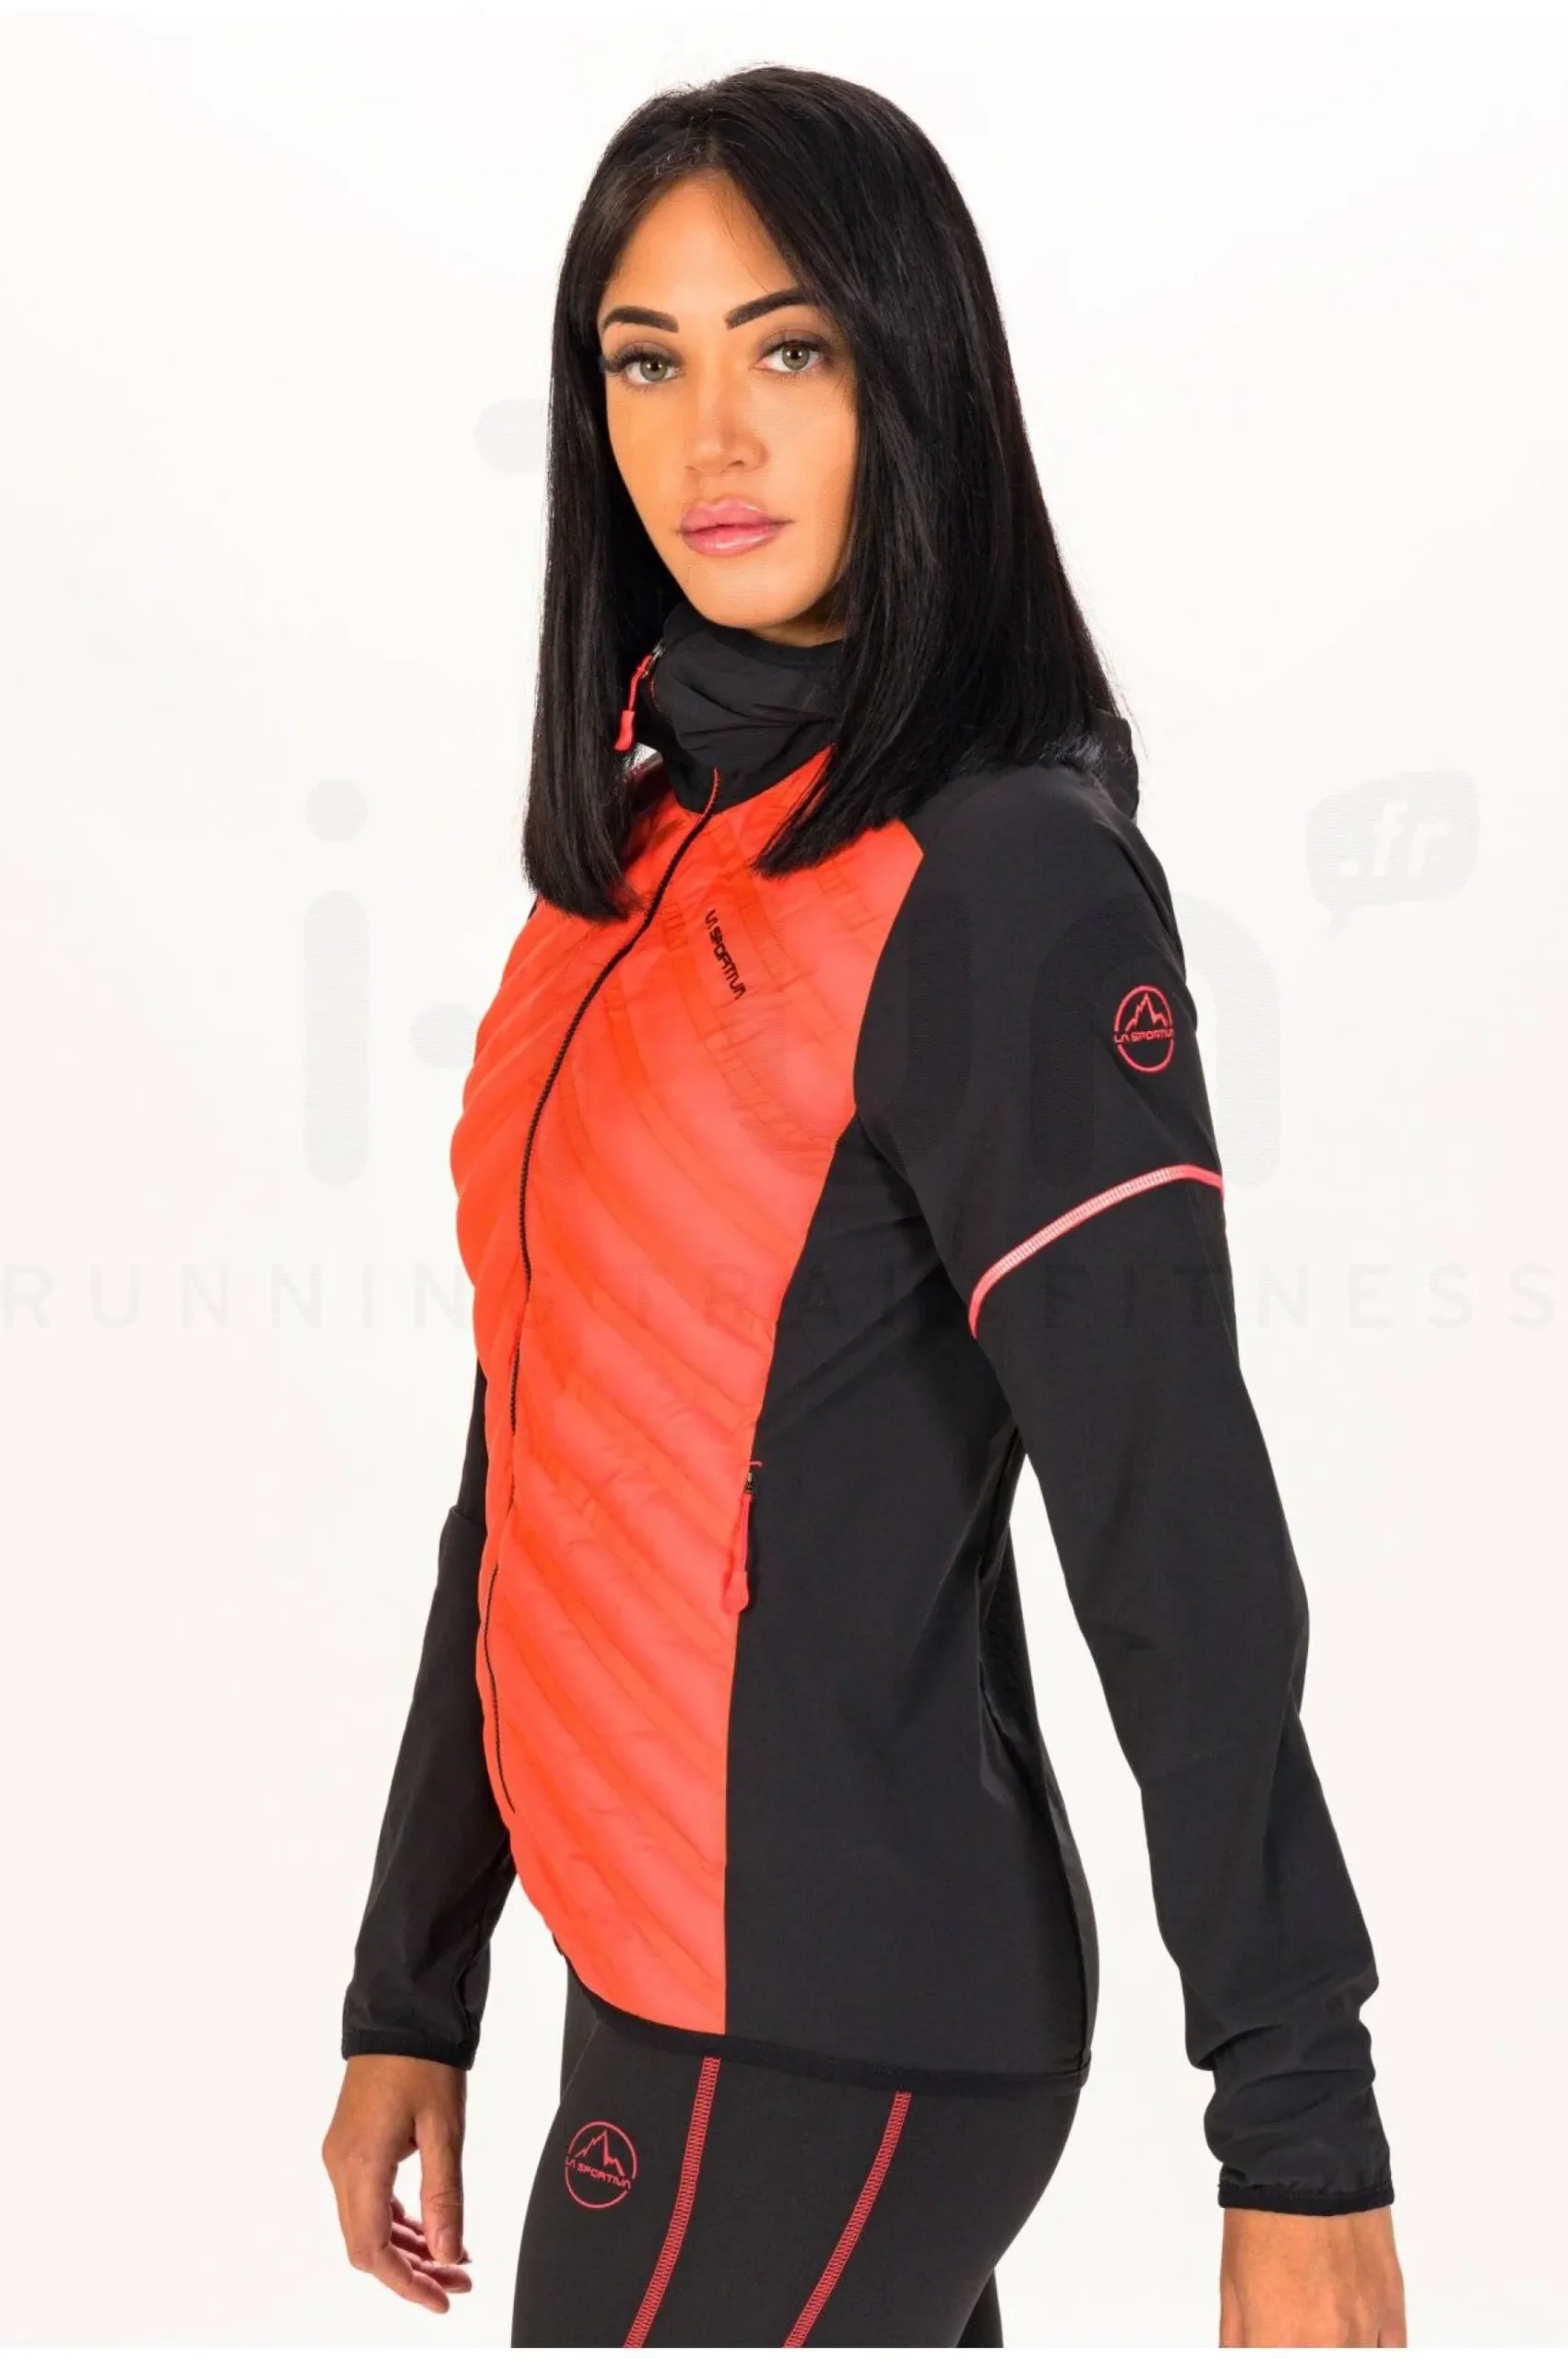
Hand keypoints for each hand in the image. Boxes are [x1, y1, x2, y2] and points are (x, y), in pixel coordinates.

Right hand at [321, 2054, 474, 2313]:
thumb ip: (444, 2196)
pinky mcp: (351, 2145)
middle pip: (367, 2245)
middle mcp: (341, 2166)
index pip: (373, 2251)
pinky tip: (430, 2226)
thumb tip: (447, 2254)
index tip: (442, 2299)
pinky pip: (368, 2199)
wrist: (402, 2011)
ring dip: (407, 2248)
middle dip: (412, 2270)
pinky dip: (398, 2220)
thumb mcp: (444, 2129)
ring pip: (367, 2225)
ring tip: (452, 2257)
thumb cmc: (423, 2061)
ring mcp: (342, 2156)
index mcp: (359, 2165)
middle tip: (458, 2280)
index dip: (406, 2284)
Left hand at [1219, 2204, 1404, 2345]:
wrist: (1307, 2161)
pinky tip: (1353, 2334)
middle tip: (1291, 2327)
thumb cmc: (1263, 2214)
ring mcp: (1366, 2327)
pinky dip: (1372, 2346)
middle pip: (1315, 2356)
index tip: (1268, 2339)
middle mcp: (1328, 2344)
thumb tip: (1244, 2356)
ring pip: (1358, 2356)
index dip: (1268, 2349)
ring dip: (1335, 2344)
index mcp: (1281, 2342)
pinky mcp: (1392, 2303)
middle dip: (1299, 2343)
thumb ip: (1238, 2340)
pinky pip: (1392, 2350)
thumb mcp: (1232, 2284)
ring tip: (1316, 2320)